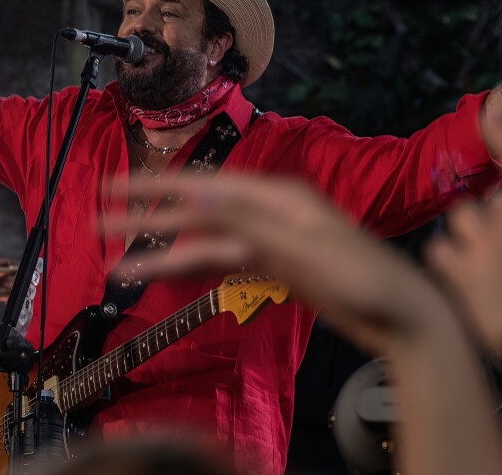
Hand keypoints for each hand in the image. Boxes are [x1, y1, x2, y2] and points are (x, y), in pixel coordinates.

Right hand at [113, 175, 449, 354]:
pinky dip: (197, 266)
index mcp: (276, 196)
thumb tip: (195, 194)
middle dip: (150, 219)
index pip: (203, 187)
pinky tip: (171, 269)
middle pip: (198, 213)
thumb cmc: (360, 275)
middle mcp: (269, 211)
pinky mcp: (275, 266)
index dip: (155, 188)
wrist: (399, 314)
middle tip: (102, 222)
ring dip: (168, 253)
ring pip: (207, 243)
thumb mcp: (301, 246)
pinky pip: (225, 262)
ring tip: (125, 267)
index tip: (115, 189)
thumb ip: (245, 221)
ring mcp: (271, 239)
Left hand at [426, 123, 501, 358]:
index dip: (501, 129)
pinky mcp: (458, 270)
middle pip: (488, 198)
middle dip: (499, 219)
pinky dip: (448, 260)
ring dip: (469, 235)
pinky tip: (467, 277)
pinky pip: (438, 250)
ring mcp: (481, 240)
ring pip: (460, 219)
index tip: (490, 118)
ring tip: (493, 266)